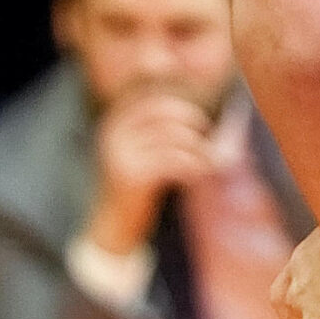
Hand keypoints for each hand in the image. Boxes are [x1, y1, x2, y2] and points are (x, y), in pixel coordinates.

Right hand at [85, 88, 217, 255]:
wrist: (111, 226)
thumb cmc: (134, 187)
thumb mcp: (137, 153)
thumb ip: (156, 133)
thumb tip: (193, 114)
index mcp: (114, 121)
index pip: (147, 93)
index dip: (175, 92)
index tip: (198, 101)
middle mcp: (113, 131)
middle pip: (159, 108)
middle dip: (189, 115)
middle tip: (208, 128)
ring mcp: (120, 152)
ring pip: (170, 135)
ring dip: (197, 145)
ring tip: (208, 156)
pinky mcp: (131, 174)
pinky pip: (172, 160)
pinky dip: (192, 164)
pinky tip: (199, 172)